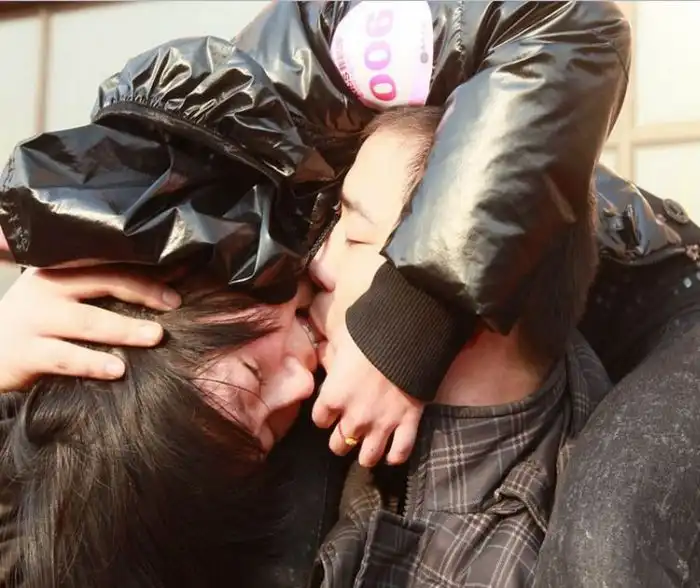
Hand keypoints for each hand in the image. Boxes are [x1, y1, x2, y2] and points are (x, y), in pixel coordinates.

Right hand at [0, 266, 180, 390]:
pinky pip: (65, 357)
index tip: (177, 281)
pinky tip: (117, 370)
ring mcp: (33, 319)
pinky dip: (93, 363)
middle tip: (173, 304)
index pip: (109, 264)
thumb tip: (160, 294)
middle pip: (103, 283)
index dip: (145, 272)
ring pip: (87, 320)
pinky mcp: (24, 352)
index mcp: (61, 270)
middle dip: (143, 292)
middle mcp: (47, 288)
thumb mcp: (63, 298)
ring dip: (125, 329)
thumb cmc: (37, 324)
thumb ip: (98, 292)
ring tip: (155, 336)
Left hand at [312, 322, 423, 467]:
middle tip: (349, 429)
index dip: (325, 415)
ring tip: (369, 445)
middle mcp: (354, 418)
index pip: (320, 421)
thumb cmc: (368, 336)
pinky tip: (392, 452)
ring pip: (367, 458)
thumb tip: (324, 358)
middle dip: (342, 439)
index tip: (332, 408)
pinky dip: (396, 455)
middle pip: (338, 446)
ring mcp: (382, 425)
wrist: (408, 337)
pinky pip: (400, 453)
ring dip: (366, 454)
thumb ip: (329, 356)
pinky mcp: (407, 424)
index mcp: (333, 397)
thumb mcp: (339, 340)